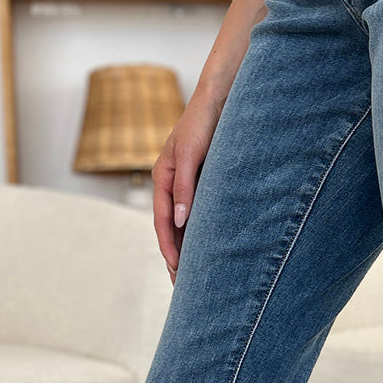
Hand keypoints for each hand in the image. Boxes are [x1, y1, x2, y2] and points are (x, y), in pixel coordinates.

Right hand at [152, 89, 227, 284]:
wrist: (219, 98)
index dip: (169, 246)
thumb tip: (180, 221)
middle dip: (176, 254)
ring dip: (187, 246)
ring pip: (183, 222)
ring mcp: (186, 183)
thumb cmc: (202, 122)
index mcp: (163, 177)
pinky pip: (197, 211)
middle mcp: (173, 183)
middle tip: (182, 284)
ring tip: (194, 274)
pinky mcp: (201, 180)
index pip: (163, 220)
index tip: (177, 269)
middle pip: (170, 226)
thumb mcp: (191, 155)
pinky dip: (199, 230)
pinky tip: (208, 245)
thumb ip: (185, 187)